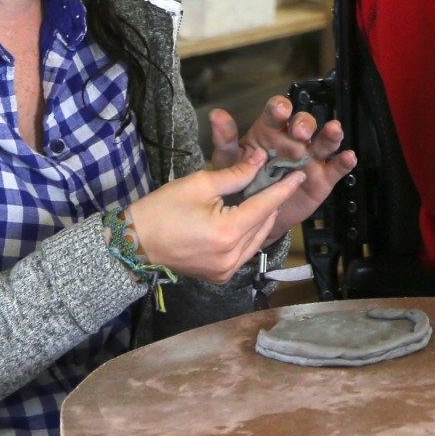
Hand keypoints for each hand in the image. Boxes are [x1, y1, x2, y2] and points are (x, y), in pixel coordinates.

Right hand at [123, 144, 308, 283]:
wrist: (135, 242)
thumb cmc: (162, 209)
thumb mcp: (200, 184)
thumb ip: (236, 174)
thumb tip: (259, 159)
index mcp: (228, 233)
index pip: (265, 206)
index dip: (283, 188)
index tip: (299, 174)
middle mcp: (231, 256)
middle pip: (264, 224)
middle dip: (273, 202)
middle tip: (279, 180)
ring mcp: (226, 270)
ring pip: (257, 240)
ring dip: (262, 218)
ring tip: (265, 196)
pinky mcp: (220, 276)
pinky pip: (245, 252)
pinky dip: (249, 234)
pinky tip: (248, 217)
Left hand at [210, 100, 352, 239]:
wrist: (253, 218)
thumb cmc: (241, 184)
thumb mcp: (229, 162)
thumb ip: (225, 140)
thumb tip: (216, 114)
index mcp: (270, 132)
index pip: (277, 112)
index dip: (280, 108)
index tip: (280, 111)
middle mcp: (293, 141)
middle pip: (304, 123)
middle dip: (304, 123)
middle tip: (300, 132)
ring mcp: (310, 159)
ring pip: (324, 141)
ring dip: (330, 134)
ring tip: (333, 131)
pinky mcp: (323, 178)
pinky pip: (336, 167)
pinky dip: (344, 161)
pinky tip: (348, 157)